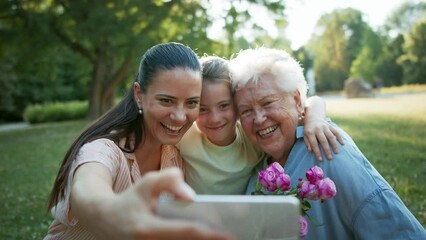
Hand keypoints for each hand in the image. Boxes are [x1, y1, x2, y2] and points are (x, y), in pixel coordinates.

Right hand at [72, 165, 233, 239]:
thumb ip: (167, 180)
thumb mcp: (145, 183)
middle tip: (238, 236)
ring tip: (224, 236)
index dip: (211, 234)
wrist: (104, 221)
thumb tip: (191, 195)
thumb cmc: (130, 200)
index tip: (231, 235)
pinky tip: (207, 237)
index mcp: (148, 229)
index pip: (187, 232)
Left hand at [303, 117, 343, 159]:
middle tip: (330, 158)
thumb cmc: (308, 130)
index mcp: (310, 132)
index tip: (320, 159)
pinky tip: (343, 144)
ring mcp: (324, 127)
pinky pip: (336, 132)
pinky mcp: (330, 125)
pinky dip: (339, 138)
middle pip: (323, 140)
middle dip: (327, 150)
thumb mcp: (305, 135)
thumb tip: (311, 151)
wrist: (313, 118)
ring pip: (331, 136)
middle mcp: (318, 129)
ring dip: (334, 145)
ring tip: (336, 152)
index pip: (314, 143)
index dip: (317, 152)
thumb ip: (307, 143)